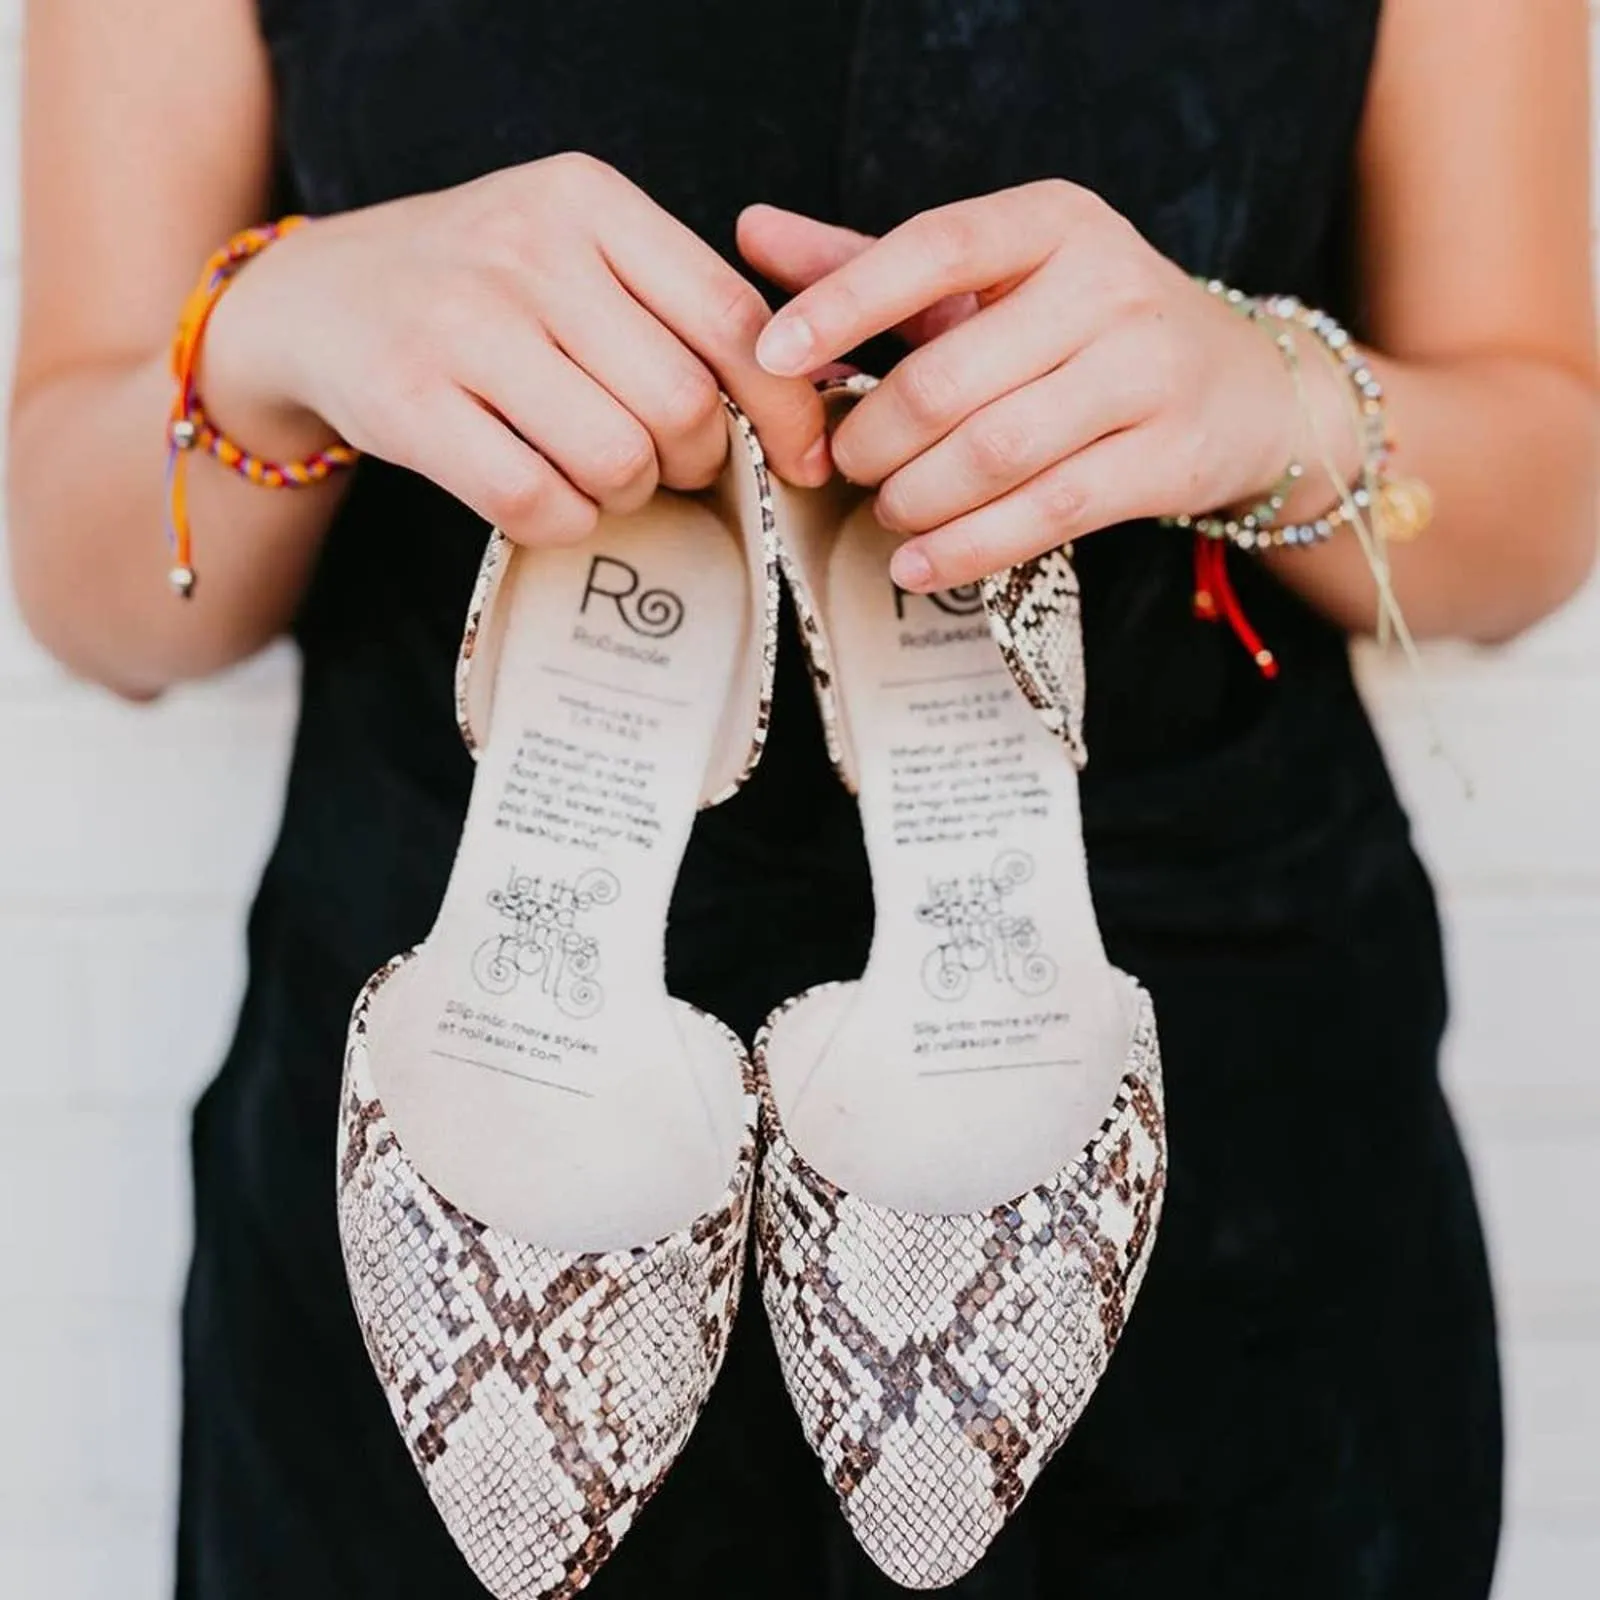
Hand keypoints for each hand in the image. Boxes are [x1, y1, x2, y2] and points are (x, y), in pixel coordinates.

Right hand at [203, 154, 829, 544]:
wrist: (314, 300)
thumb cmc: (476, 290)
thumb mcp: (570, 252)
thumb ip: (671, 305)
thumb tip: (800, 405)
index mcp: (587, 200)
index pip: (733, 319)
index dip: (784, 409)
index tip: (801, 460)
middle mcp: (526, 247)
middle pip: (682, 403)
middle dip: (697, 461)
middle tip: (670, 466)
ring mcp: (460, 323)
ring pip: (617, 458)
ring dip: (628, 494)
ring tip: (602, 476)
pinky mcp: (408, 401)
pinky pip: (537, 501)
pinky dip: (563, 521)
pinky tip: (549, 498)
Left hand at [740, 184, 1299, 591]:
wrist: (1240, 387)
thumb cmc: (1083, 330)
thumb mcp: (992, 280)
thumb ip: (873, 263)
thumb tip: (750, 233)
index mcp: (1053, 222)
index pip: (935, 248)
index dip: (844, 303)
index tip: (771, 354)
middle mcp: (1109, 284)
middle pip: (950, 378)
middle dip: (875, 438)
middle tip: (846, 464)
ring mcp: (1148, 373)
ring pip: (994, 453)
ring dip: (916, 497)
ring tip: (887, 508)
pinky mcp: (1169, 459)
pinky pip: (1046, 514)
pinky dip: (966, 547)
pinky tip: (918, 562)